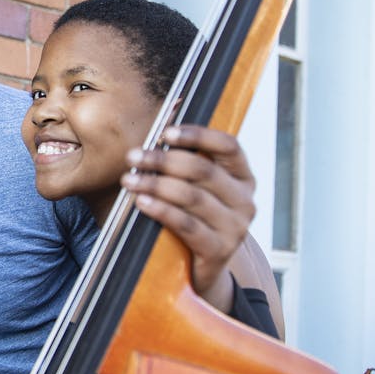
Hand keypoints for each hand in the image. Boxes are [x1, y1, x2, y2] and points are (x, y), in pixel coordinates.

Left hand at [120, 125, 255, 310]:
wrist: (204, 269)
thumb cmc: (194, 216)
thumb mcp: (196, 186)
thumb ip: (186, 154)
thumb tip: (172, 104)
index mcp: (243, 177)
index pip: (228, 146)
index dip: (197, 136)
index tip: (165, 133)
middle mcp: (245, 200)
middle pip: (202, 171)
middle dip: (163, 160)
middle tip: (133, 156)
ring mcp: (236, 227)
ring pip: (192, 197)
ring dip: (155, 184)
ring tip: (129, 179)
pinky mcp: (220, 250)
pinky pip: (186, 225)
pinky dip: (161, 210)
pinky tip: (141, 201)